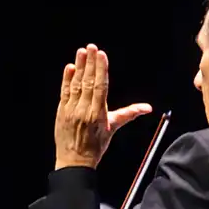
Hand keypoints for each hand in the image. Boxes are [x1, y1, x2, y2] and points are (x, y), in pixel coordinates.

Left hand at [54, 44, 151, 168]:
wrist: (74, 162)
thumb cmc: (95, 146)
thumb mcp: (113, 129)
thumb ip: (129, 114)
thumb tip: (148, 108)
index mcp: (98, 114)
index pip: (100, 87)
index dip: (101, 70)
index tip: (101, 55)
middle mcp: (84, 110)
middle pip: (88, 82)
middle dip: (90, 63)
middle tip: (91, 47)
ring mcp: (71, 110)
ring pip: (76, 85)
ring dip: (78, 67)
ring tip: (81, 52)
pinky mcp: (61, 112)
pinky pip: (64, 92)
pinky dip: (66, 80)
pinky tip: (69, 68)